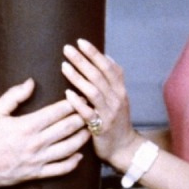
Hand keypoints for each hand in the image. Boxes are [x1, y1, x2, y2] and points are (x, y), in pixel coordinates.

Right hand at [0, 78, 89, 186]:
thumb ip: (14, 95)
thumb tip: (31, 82)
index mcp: (27, 126)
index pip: (56, 112)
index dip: (71, 103)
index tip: (81, 95)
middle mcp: (36, 143)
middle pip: (66, 128)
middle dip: (82, 117)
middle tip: (92, 108)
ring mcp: (39, 159)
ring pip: (68, 148)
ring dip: (81, 138)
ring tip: (90, 128)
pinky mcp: (37, 173)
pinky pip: (60, 170)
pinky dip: (72, 163)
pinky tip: (80, 156)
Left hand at [61, 38, 141, 171]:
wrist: (124, 147)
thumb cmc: (117, 119)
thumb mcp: (119, 96)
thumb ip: (114, 78)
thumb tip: (107, 56)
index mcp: (120, 89)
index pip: (107, 66)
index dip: (94, 53)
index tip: (80, 41)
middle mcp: (116, 98)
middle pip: (98, 75)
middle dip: (82, 60)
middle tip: (67, 49)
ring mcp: (109, 113)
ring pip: (93, 92)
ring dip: (78, 78)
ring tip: (64, 66)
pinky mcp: (101, 128)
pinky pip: (88, 113)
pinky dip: (78, 103)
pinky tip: (67, 93)